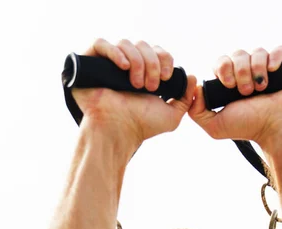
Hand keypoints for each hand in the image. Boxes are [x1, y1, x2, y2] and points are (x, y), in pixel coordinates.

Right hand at [73, 38, 196, 149]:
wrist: (119, 132)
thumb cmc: (141, 126)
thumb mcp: (172, 116)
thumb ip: (185, 98)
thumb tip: (191, 77)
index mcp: (144, 73)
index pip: (156, 51)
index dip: (164, 59)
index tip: (166, 77)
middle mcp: (125, 66)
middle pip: (143, 45)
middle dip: (152, 63)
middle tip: (152, 86)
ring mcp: (107, 64)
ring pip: (125, 43)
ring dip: (137, 62)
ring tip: (136, 84)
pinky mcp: (90, 63)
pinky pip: (100, 43)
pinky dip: (115, 52)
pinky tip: (124, 67)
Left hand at [188, 46, 281, 149]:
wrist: (277, 130)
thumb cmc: (249, 128)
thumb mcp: (216, 126)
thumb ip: (197, 112)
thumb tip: (194, 90)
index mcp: (233, 82)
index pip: (222, 62)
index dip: (224, 68)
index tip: (228, 85)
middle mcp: (249, 73)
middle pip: (238, 54)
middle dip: (240, 71)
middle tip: (246, 91)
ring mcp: (268, 69)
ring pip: (258, 52)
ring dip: (256, 69)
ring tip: (261, 89)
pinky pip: (279, 50)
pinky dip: (274, 58)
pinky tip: (273, 73)